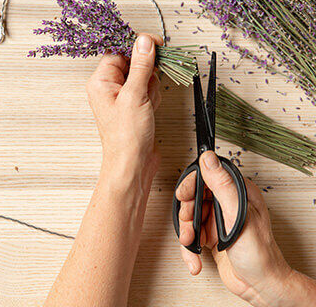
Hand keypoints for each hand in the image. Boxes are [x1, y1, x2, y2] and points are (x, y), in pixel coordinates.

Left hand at [86, 34, 162, 189]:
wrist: (133, 164)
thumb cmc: (127, 136)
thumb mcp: (135, 95)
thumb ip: (140, 66)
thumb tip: (144, 41)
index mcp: (101, 81)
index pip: (119, 51)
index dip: (137, 46)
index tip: (156, 44)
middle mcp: (109, 87)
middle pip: (133, 62)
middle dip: (146, 73)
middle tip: (147, 87)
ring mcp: (122, 97)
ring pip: (144, 76)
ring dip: (151, 87)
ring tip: (147, 104)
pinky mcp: (134, 105)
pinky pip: (148, 90)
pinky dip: (153, 97)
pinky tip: (151, 109)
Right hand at [176, 151, 312, 305]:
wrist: (261, 286)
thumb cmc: (259, 253)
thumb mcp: (238, 215)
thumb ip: (222, 185)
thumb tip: (209, 158)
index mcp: (237, 191)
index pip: (207, 176)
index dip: (191, 185)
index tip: (183, 195)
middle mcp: (227, 203)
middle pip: (194, 197)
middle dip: (187, 214)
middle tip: (189, 227)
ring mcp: (218, 218)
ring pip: (189, 216)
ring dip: (187, 232)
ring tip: (191, 244)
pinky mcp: (210, 234)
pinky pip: (191, 234)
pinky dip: (189, 248)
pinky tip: (195, 258)